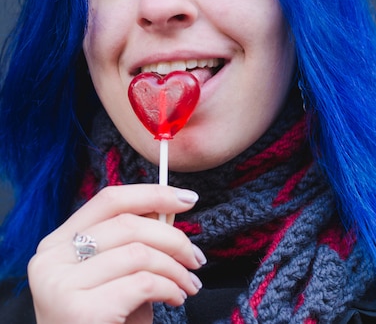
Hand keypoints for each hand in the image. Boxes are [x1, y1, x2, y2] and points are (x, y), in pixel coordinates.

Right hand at [28, 185, 204, 323]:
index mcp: (56, 244)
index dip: (152, 194)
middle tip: (195, 257)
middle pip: (127, 224)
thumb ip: (132, 241)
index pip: (109, 200)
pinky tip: (175, 297)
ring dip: (175, 268)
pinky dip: (169, 287)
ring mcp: (60, 285)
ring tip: (188, 284)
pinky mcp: (79, 311)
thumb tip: (168, 208)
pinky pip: (142, 283)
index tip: (186, 198)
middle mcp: (50, 260)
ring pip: (138, 253)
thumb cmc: (105, 323)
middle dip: (173, 238)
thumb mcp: (114, 276)